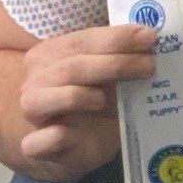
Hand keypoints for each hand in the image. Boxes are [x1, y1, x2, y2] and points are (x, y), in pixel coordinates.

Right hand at [19, 22, 156, 180]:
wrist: (70, 145)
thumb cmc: (91, 106)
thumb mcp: (105, 78)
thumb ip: (118, 60)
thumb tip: (149, 42)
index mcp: (50, 55)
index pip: (82, 41)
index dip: (116, 38)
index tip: (150, 37)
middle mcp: (36, 79)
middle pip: (74, 67)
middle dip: (115, 64)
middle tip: (149, 66)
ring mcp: (32, 111)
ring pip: (55, 97)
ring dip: (84, 96)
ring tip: (105, 100)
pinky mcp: (35, 145)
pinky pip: (43, 139)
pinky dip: (57, 135)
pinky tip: (68, 134)